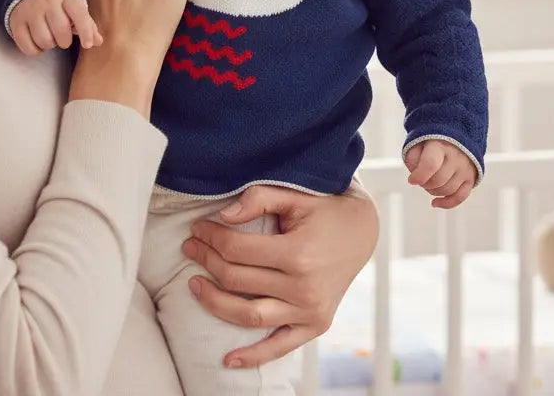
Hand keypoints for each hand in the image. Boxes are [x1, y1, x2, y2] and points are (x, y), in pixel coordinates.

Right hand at [8, 0, 102, 55]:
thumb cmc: (59, 1)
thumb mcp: (74, 6)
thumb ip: (87, 23)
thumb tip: (98, 41)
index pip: (79, 15)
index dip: (85, 31)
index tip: (88, 44)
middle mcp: (47, 2)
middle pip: (61, 32)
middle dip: (65, 41)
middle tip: (63, 36)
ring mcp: (29, 12)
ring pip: (44, 41)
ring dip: (50, 45)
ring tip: (50, 36)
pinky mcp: (16, 22)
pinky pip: (28, 47)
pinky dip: (36, 50)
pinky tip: (38, 42)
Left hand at [181, 184, 378, 368]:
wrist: (363, 231)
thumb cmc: (325, 209)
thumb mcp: (296, 195)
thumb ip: (260, 198)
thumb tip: (224, 216)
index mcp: (298, 253)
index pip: (238, 250)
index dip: (212, 238)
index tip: (198, 228)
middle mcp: (303, 287)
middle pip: (237, 280)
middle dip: (207, 261)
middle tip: (191, 247)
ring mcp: (309, 310)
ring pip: (248, 315)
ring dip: (214, 302)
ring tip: (194, 285)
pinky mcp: (315, 325)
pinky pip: (279, 347)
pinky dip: (253, 357)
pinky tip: (227, 358)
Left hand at [404, 139, 475, 208]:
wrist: (455, 133)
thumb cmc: (431, 141)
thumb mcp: (417, 142)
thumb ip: (412, 158)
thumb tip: (415, 178)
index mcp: (440, 144)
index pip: (430, 164)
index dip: (419, 176)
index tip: (411, 180)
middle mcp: (456, 156)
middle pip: (438, 180)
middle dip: (425, 183)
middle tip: (421, 178)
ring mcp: (465, 167)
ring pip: (448, 190)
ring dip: (433, 191)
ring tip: (428, 182)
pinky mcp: (471, 177)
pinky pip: (460, 197)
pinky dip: (447, 203)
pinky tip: (435, 203)